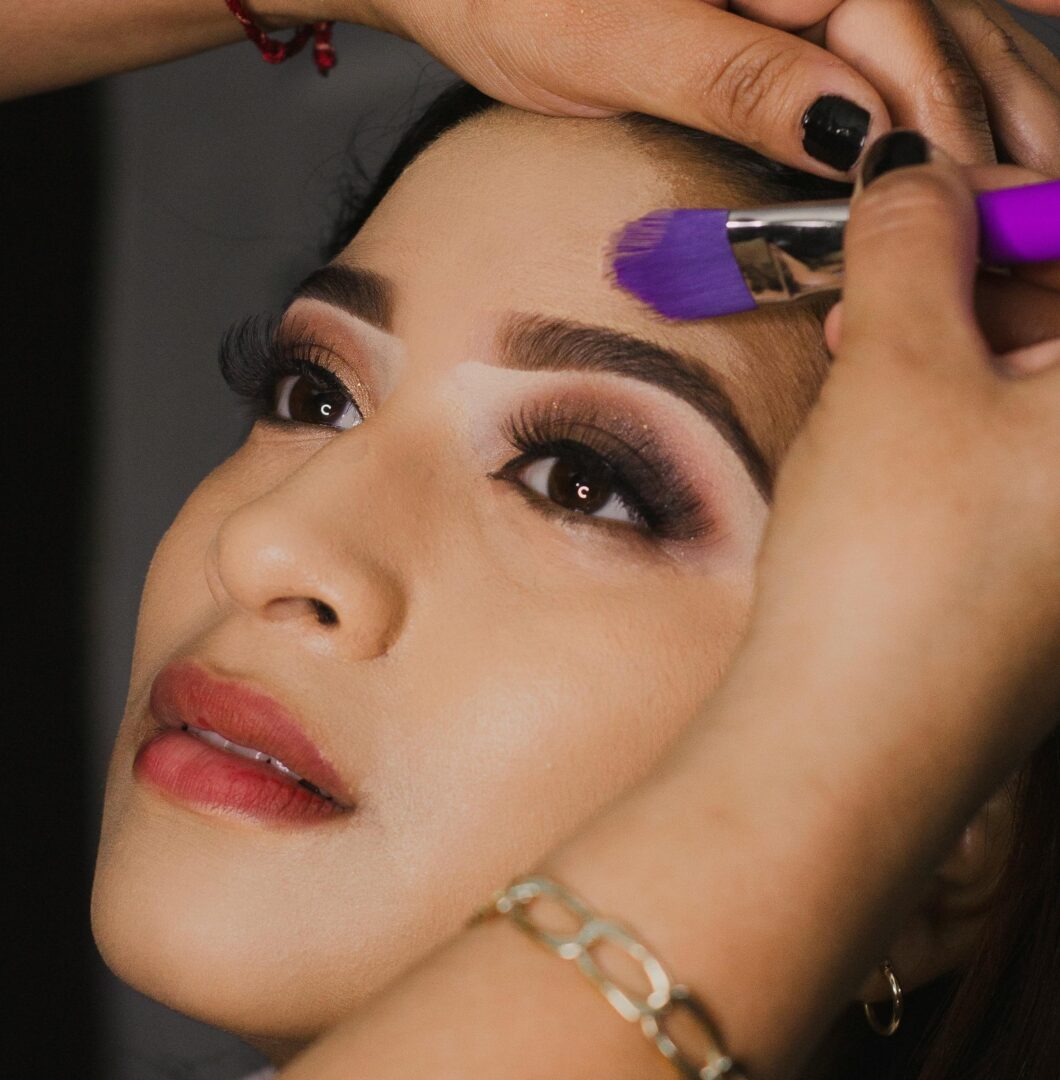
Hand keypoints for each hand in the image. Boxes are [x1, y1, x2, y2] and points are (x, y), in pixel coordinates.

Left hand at [345, 0, 1058, 181]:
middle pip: (954, 50)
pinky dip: (966, 101)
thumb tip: (856, 131)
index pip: (910, 51)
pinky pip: (912, 56)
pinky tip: (1005, 135)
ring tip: (1044, 209)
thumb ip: (742, 79)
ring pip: (954, 51)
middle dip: (1000, 145)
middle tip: (1040, 239)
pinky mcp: (803, 21)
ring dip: (1006, 126)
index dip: (949, 148)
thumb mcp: (623, 43)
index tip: (983, 225)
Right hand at [743, 133, 1059, 792]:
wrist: (851, 745)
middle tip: (884, 273)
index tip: (941, 196)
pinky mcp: (1045, 581)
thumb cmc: (896, 566)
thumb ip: (912, 242)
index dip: (1023, 204)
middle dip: (981, 276)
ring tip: (857, 350)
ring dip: (956, 347)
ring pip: (1039, 396)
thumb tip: (914, 178)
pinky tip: (881, 430)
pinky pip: (1021, 463)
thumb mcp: (896, 366)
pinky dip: (958, 421)